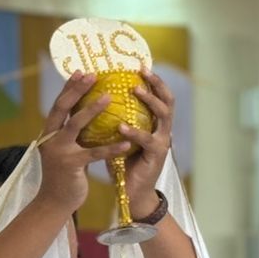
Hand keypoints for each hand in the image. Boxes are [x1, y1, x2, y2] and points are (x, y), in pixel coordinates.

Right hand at [35, 72, 132, 215]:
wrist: (54, 202)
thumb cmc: (63, 176)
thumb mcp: (64, 150)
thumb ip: (69, 134)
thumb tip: (85, 114)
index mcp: (49, 133)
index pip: (59, 105)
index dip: (69, 88)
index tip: (80, 72)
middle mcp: (51, 139)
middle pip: (63, 108)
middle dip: (77, 90)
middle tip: (92, 75)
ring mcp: (59, 152)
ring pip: (76, 125)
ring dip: (93, 109)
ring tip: (110, 97)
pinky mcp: (72, 166)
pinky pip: (94, 153)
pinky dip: (111, 148)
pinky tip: (126, 142)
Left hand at [121, 69, 176, 215]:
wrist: (132, 193)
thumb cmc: (122, 163)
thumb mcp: (116, 137)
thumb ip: (110, 119)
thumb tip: (90, 97)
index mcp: (153, 123)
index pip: (157, 95)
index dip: (151, 79)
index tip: (138, 64)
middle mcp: (162, 129)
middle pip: (167, 99)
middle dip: (157, 83)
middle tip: (142, 70)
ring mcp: (162, 141)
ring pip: (164, 114)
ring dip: (150, 100)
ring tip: (136, 90)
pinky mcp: (157, 155)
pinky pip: (147, 139)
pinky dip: (134, 131)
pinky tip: (121, 126)